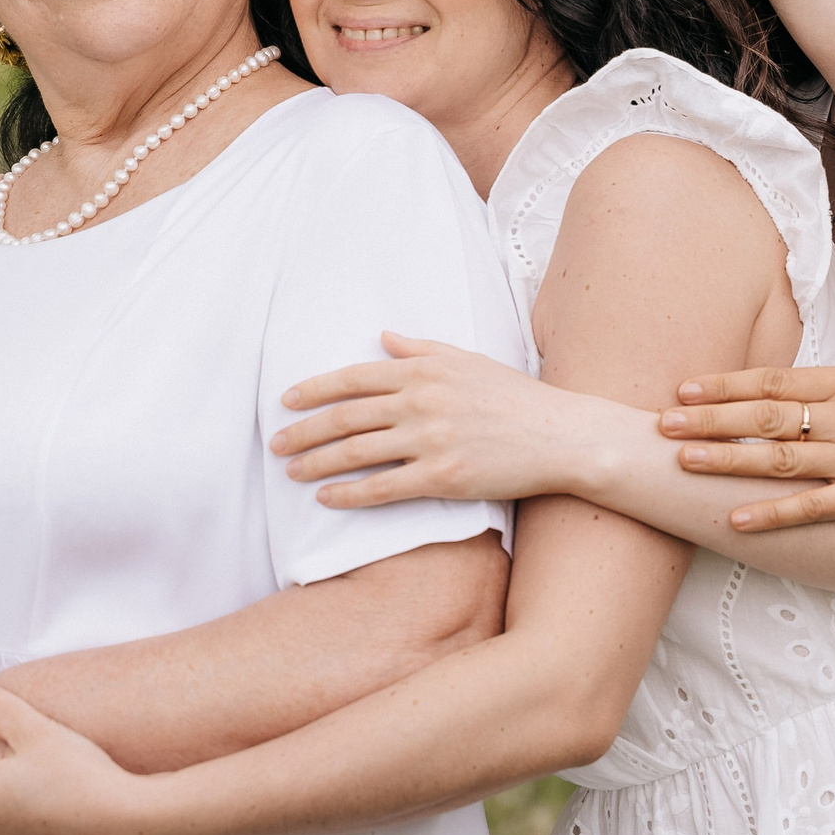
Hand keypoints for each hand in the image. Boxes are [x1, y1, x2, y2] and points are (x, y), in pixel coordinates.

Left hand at [274, 332, 647, 507]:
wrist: (559, 435)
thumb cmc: (515, 397)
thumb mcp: (468, 360)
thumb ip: (422, 349)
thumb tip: (385, 338)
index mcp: (424, 369)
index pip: (354, 378)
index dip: (314, 390)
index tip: (286, 401)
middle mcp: (421, 401)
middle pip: (346, 416)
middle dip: (304, 431)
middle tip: (275, 443)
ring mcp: (431, 440)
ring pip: (356, 452)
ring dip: (316, 463)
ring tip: (290, 471)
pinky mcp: (442, 477)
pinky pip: (382, 488)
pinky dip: (348, 494)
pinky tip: (325, 497)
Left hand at [659, 366, 834, 529]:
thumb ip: (834, 393)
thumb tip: (784, 396)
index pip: (774, 380)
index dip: (725, 386)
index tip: (684, 390)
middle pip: (766, 416)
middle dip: (710, 420)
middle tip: (662, 423)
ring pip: (780, 458)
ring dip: (728, 460)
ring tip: (682, 461)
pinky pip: (814, 507)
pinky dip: (773, 513)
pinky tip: (737, 518)